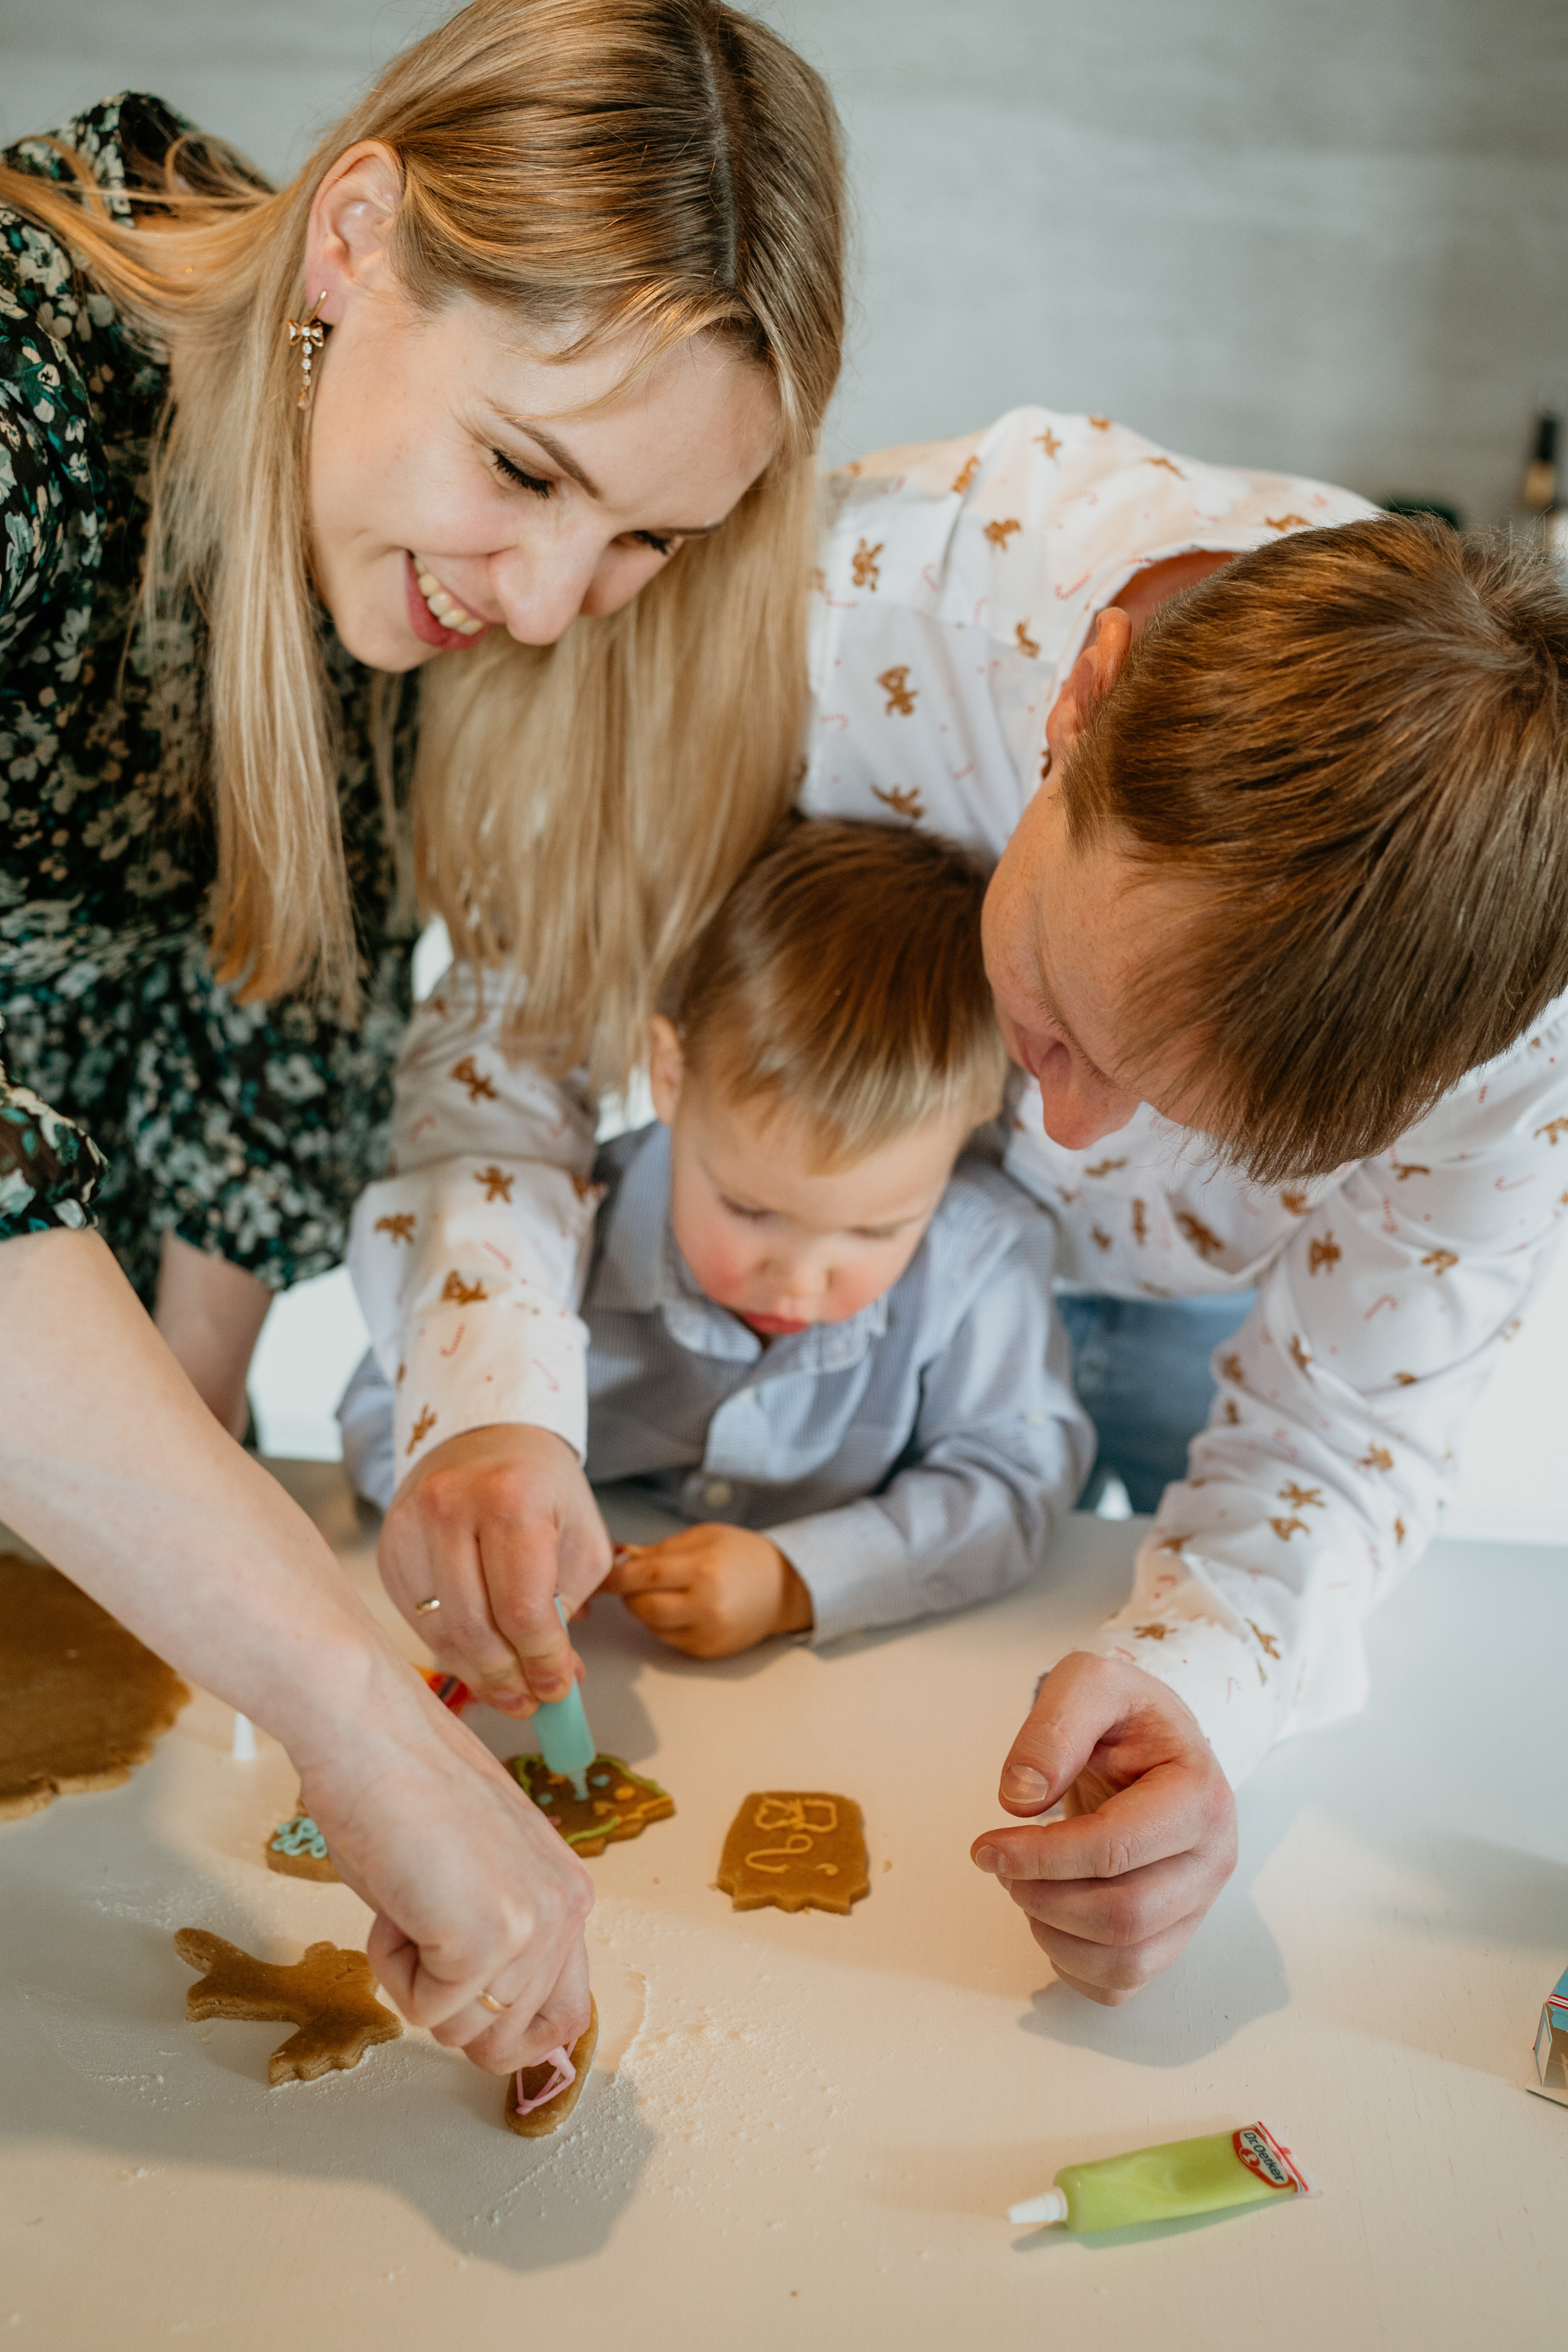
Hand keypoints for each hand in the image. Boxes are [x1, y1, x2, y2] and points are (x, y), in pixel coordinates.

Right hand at [296, 1668, 593, 2074]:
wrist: (371, 1735)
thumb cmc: (403, 1788)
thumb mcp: (478, 1872)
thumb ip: (496, 1941)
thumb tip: (487, 2027)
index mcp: (569, 1892)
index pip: (568, 2014)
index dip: (512, 2036)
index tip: (464, 2017)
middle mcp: (565, 1913)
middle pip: (505, 2038)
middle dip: (445, 2001)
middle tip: (420, 1923)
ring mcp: (530, 1929)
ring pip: (458, 2031)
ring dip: (412, 1978)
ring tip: (407, 1897)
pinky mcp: (483, 1943)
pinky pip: (421, 2011)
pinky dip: (388, 1967)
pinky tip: (394, 1900)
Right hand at [378, 1424, 611, 1714]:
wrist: (487, 1436)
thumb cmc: (541, 1487)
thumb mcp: (578, 1536)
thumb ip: (569, 1605)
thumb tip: (555, 1678)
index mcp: (509, 1499)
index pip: (522, 1608)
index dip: (542, 1660)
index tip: (558, 1688)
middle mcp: (450, 1508)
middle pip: (475, 1627)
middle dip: (509, 1677)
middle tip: (531, 1701)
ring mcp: (409, 1528)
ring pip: (440, 1631)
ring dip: (478, 1673)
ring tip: (508, 1691)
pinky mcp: (388, 1549)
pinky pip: (417, 1619)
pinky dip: (451, 1648)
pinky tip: (477, 1657)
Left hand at [605, 1523, 813, 1657]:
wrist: (784, 1588)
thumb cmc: (744, 1556)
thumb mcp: (704, 1537)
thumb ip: (661, 1549)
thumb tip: (622, 1556)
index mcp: (705, 1569)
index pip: (645, 1575)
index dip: (616, 1576)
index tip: (602, 1575)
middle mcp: (706, 1605)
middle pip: (642, 1606)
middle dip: (627, 1594)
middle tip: (631, 1581)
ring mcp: (707, 1632)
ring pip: (651, 1625)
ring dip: (644, 1609)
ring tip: (662, 1591)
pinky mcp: (708, 1651)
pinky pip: (668, 1638)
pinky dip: (663, 1624)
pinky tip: (680, 1608)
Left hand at [970, 1651, 1236, 2003]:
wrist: (1153, 1741)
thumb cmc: (1123, 1714)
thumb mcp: (1088, 1682)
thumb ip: (1053, 1728)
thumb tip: (1019, 1800)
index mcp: (1200, 1796)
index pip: (1117, 1850)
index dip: (1042, 1857)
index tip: (986, 1846)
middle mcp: (1213, 1859)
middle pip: (1124, 1917)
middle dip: (1042, 1897)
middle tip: (1000, 1862)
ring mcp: (1198, 1905)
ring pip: (1125, 1961)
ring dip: (1052, 1933)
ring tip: (1024, 1884)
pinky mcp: (1174, 1935)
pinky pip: (1122, 1983)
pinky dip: (1071, 1963)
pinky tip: (1049, 1913)